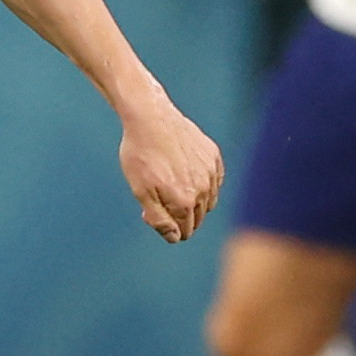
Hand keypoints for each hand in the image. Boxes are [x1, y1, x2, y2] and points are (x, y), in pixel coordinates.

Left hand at [118, 96, 223, 243]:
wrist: (150, 117)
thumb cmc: (140, 154)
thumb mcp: (140, 191)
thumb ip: (159, 219)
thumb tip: (175, 237)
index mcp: (184, 202)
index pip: (185, 231)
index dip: (170, 228)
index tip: (156, 213)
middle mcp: (204, 190)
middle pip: (198, 218)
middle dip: (182, 216)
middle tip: (161, 198)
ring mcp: (211, 172)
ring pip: (209, 201)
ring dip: (195, 201)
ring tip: (174, 185)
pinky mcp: (214, 156)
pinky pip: (215, 180)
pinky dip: (205, 183)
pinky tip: (187, 173)